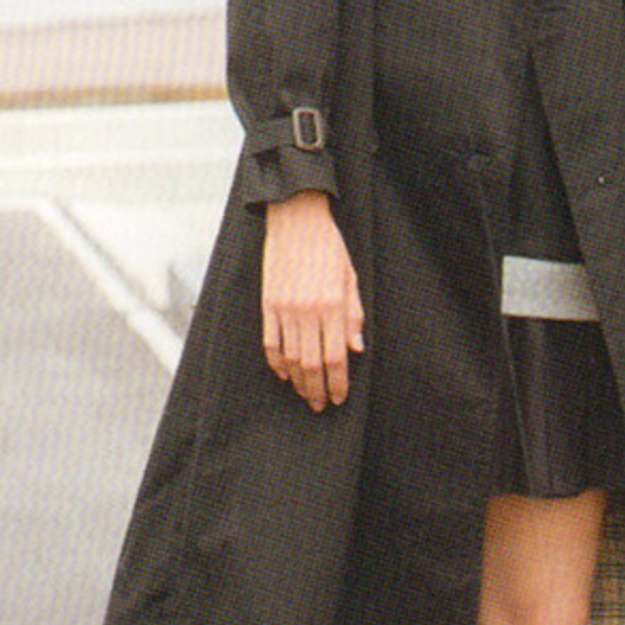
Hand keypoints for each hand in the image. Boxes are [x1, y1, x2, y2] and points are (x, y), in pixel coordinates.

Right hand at [262, 191, 364, 410]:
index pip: (335, 355)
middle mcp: (308, 310)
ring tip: (306, 394)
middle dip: (318, 389)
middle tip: (322, 405)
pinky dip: (276, 362)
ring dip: (299, 381)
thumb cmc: (329, 246)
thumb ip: (354, 315)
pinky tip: (284, 374)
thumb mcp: (351, 277)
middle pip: (312, 363)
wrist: (297, 219)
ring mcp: (285, 308)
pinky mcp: (268, 303)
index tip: (340, 397)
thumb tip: (356, 348)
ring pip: (290, 357)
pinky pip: (270, 341)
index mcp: (332, 304)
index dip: (338, 381)